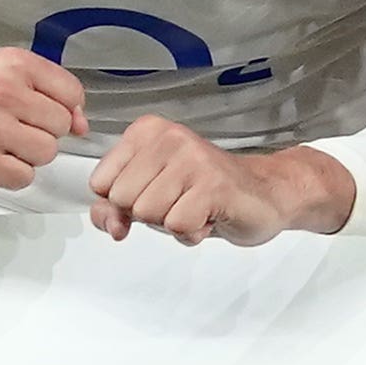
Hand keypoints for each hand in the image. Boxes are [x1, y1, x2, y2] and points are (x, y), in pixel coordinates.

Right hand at [0, 49, 86, 194]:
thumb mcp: (4, 80)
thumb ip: (49, 96)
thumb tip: (81, 124)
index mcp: (12, 64)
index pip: (71, 91)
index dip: (62, 108)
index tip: (38, 111)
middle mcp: (1, 90)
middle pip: (61, 124)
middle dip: (42, 133)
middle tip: (11, 130)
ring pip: (47, 152)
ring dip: (29, 156)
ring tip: (1, 145)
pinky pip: (24, 176)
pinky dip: (12, 175)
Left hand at [87, 115, 350, 243]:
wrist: (266, 194)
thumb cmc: (204, 193)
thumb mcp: (150, 195)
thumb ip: (114, 209)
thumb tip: (109, 224)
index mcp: (146, 131)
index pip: (99, 183)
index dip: (123, 202)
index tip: (154, 194)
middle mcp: (168, 136)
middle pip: (122, 200)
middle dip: (149, 214)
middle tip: (181, 201)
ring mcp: (192, 158)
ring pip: (148, 214)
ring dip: (172, 224)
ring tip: (197, 207)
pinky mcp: (214, 184)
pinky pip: (178, 226)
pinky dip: (193, 233)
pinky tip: (210, 216)